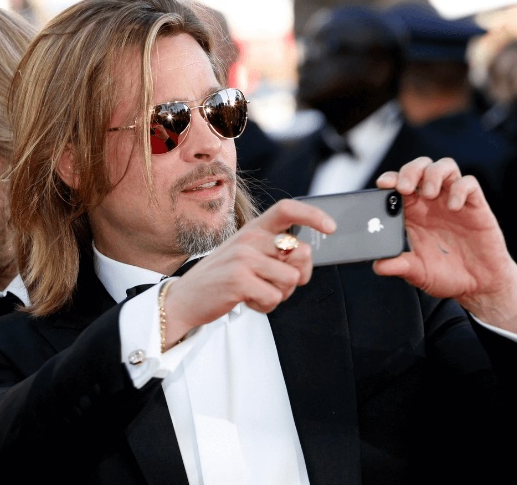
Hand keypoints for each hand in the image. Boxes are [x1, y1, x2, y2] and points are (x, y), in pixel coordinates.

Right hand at [163, 198, 335, 343]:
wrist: (185, 298)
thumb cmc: (222, 277)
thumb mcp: (248, 256)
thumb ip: (276, 254)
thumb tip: (304, 261)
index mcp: (253, 228)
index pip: (287, 209)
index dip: (313, 215)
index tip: (331, 227)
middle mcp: (249, 238)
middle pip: (301, 253)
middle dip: (297, 276)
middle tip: (275, 283)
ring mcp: (243, 258)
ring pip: (290, 280)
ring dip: (279, 294)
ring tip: (256, 292)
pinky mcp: (239, 280)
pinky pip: (274, 298)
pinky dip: (265, 306)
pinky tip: (247, 301)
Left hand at [373, 157, 516, 339]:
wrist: (479, 285)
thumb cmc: (447, 275)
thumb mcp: (417, 273)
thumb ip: (399, 266)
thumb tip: (378, 265)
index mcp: (413, 214)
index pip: (398, 185)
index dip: (390, 179)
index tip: (382, 184)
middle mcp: (432, 203)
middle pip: (419, 168)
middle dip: (409, 171)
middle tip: (403, 188)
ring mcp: (454, 202)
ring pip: (444, 166)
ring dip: (433, 174)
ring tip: (429, 194)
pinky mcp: (476, 207)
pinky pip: (469, 183)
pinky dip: (460, 189)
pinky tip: (453, 207)